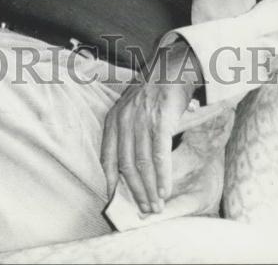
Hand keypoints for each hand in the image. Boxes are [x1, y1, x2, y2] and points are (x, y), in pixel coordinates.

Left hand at [100, 41, 202, 214]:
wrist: (171, 68)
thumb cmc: (152, 94)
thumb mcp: (131, 111)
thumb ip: (127, 135)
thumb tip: (130, 169)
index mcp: (113, 120)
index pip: (107, 157)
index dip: (110, 181)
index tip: (113, 202)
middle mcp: (124, 120)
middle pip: (126, 164)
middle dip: (135, 191)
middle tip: (144, 210)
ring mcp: (141, 119)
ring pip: (142, 162)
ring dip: (149, 188)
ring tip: (156, 206)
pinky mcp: (160, 118)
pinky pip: (159, 153)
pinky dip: (162, 175)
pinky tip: (164, 190)